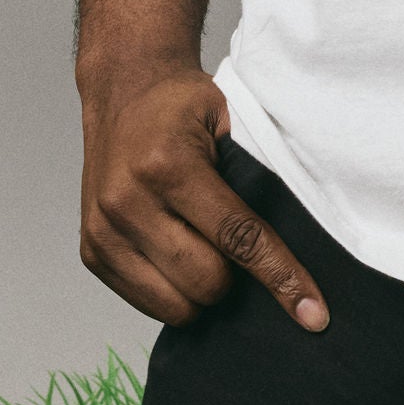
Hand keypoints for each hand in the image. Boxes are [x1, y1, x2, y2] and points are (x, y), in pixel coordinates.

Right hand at [78, 61, 330, 332]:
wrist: (122, 90)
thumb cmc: (180, 105)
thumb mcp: (228, 118)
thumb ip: (258, 173)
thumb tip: (301, 245)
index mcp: (167, 164)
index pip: (238, 237)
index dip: (280, 277)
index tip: (313, 314)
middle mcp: (128, 201)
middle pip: (208, 282)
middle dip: (235, 278)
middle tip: (238, 247)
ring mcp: (103, 231)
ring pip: (177, 306)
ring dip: (203, 291)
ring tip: (208, 251)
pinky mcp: (91, 252)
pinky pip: (147, 306)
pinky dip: (173, 293)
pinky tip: (179, 257)